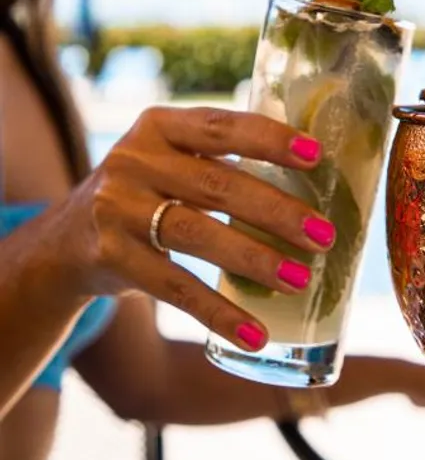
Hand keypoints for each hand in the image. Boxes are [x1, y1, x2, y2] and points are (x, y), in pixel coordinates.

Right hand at [58, 107, 334, 349]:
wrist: (65, 241)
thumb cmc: (146, 194)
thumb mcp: (169, 162)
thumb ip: (221, 163)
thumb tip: (315, 190)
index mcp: (159, 127)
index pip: (221, 126)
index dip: (269, 140)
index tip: (316, 156)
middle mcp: (134, 160)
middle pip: (218, 185)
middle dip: (277, 212)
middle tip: (324, 236)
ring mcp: (118, 208)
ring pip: (198, 233)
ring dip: (255, 259)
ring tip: (300, 280)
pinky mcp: (112, 256)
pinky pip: (175, 287)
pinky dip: (218, 312)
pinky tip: (254, 333)